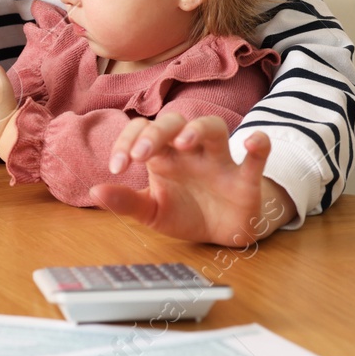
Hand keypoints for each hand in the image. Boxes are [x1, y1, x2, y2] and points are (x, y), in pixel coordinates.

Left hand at [89, 113, 297, 247]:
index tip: (116, 168)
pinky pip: (257, 155)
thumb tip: (95, 190)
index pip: (141, 130)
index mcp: (164, 155)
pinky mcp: (246, 178)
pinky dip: (258, 145)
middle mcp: (190, 151)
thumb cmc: (185, 213)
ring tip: (183, 143)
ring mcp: (219, 161)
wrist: (223, 234)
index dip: (126, 141)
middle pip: (174, 121)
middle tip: (140, 155)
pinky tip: (252, 143)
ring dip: (198, 129)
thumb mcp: (152, 211)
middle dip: (156, 132)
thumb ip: (126, 202)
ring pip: (212, 126)